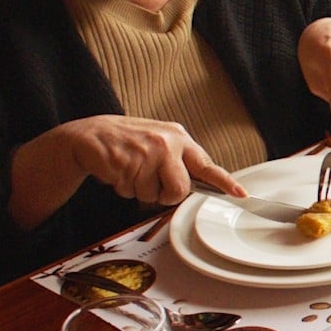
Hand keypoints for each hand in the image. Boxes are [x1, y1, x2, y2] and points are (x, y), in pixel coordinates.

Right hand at [9, 116, 244, 229]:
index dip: (224, 182)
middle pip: (179, 190)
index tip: (241, 194)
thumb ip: (178, 162)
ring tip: (129, 170)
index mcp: (178, 137)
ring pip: (152, 195)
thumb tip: (196, 187)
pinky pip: (130, 192)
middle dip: (164, 194)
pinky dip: (122, 188)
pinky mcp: (125, 162)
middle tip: (149, 181)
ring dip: (138, 190)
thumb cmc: (128, 143)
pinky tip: (117, 170)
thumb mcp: (158, 144)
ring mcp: (145, 151)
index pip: (206, 164)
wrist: (90, 135)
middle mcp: (166, 142)